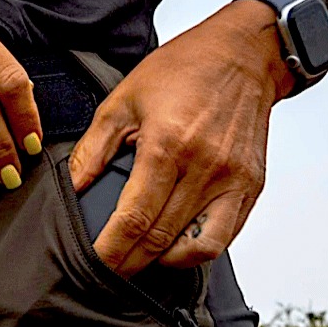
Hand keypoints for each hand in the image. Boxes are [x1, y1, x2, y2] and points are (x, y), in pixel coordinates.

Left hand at [70, 3, 284, 274]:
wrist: (242, 56)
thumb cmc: (181, 71)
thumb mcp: (122, 100)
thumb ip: (94, 148)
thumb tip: (75, 187)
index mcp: (168, 146)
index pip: (135, 217)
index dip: (112, 248)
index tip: (93, 261)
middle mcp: (205, 168)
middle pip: (163, 238)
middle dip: (131, 262)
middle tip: (108, 270)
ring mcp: (234, 180)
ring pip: (199, 247)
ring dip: (166, 263)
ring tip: (141, 258)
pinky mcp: (252, 186)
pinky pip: (226, 234)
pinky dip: (199, 249)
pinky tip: (175, 245)